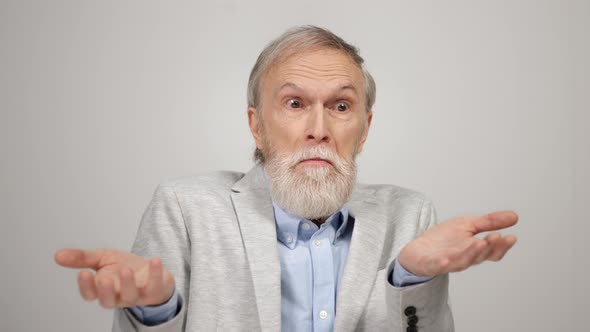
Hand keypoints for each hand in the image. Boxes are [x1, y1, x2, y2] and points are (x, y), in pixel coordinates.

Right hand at [55, 248, 174, 307]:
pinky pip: (155, 285)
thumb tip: (57, 255)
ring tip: (126, 270)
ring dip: (128, 283)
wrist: (150, 270)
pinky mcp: (155, 290)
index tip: (83, 273)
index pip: (90, 294)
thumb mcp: (102, 258)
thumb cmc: (123, 266)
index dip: (86, 286)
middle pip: (108, 301)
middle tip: (104, 278)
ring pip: (130, 296)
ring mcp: (137, 295)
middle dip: (105, 291)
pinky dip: (155, 273)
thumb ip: (82, 258)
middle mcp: (118, 295)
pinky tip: (154, 261)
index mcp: (102, 288)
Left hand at [398, 211, 517, 276]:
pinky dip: (442, 264)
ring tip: (480, 242)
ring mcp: (447, 262)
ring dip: (472, 253)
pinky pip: (437, 266)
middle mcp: (463, 258)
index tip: (511, 237)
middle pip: (480, 256)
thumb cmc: (444, 239)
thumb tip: (514, 216)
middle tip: (496, 236)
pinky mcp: (431, 264)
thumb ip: (489, 222)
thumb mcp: (467, 224)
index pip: (492, 252)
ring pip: (462, 261)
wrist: (417, 249)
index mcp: (474, 250)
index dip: (502, 246)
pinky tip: (446, 260)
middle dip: (489, 247)